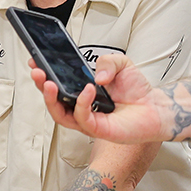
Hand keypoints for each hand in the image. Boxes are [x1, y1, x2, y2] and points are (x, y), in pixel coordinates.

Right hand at [29, 52, 173, 144]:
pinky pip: (83, 118)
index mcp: (81, 92)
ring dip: (52, 99)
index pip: (57, 85)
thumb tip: (96, 75)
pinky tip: (87, 90)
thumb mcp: (121, 64)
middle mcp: (81, 108)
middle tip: (37, 71)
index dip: (44, 74)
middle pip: (53, 101)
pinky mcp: (99, 130)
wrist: (156, 108)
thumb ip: (107, 61)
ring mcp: (88, 121)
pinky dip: (82, 103)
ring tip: (50, 83)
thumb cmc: (137, 91)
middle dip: (41, 86)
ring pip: (61, 115)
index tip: (35, 60)